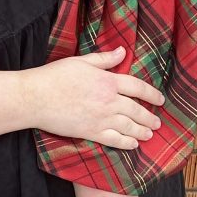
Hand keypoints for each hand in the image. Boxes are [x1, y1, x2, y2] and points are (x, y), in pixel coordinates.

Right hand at [30, 48, 163, 151]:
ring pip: (129, 126)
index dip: (152, 94)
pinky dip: (126, 143)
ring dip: (142, 131)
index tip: (160, 99)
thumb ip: (104, 59)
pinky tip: (133, 145)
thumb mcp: (81, 61)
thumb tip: (123, 51)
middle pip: (136, 110)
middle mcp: (109, 100)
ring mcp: (101, 118)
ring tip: (150, 134)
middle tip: (157, 122)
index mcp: (108, 81)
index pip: (137, 87)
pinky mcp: (90, 131)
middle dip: (150, 117)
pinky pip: (114, 139)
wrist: (36, 97)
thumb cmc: (55, 76)